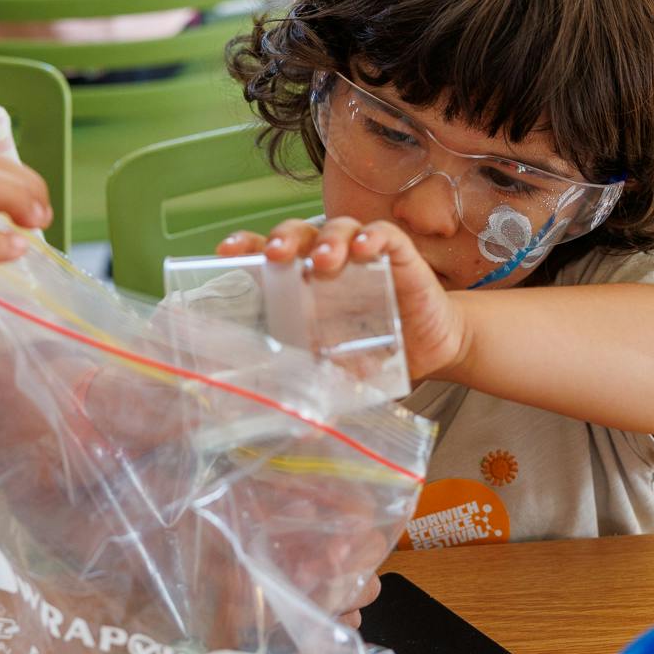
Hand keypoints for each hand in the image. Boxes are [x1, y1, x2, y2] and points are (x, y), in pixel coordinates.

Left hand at [218, 218, 470, 381]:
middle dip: (284, 239)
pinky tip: (365, 249)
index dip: (247, 247)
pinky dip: (372, 237)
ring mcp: (363, 254)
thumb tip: (292, 424)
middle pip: (299, 234)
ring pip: (338, 229)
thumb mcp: (337, 368)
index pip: (269, 254)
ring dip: (327, 242)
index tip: (227, 252)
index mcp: (304, 281)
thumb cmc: (372, 349)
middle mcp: (329, 260)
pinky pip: (384, 235)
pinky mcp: (399, 256)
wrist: (427, 347)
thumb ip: (314, 386)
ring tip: (324, 261)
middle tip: (277, 255)